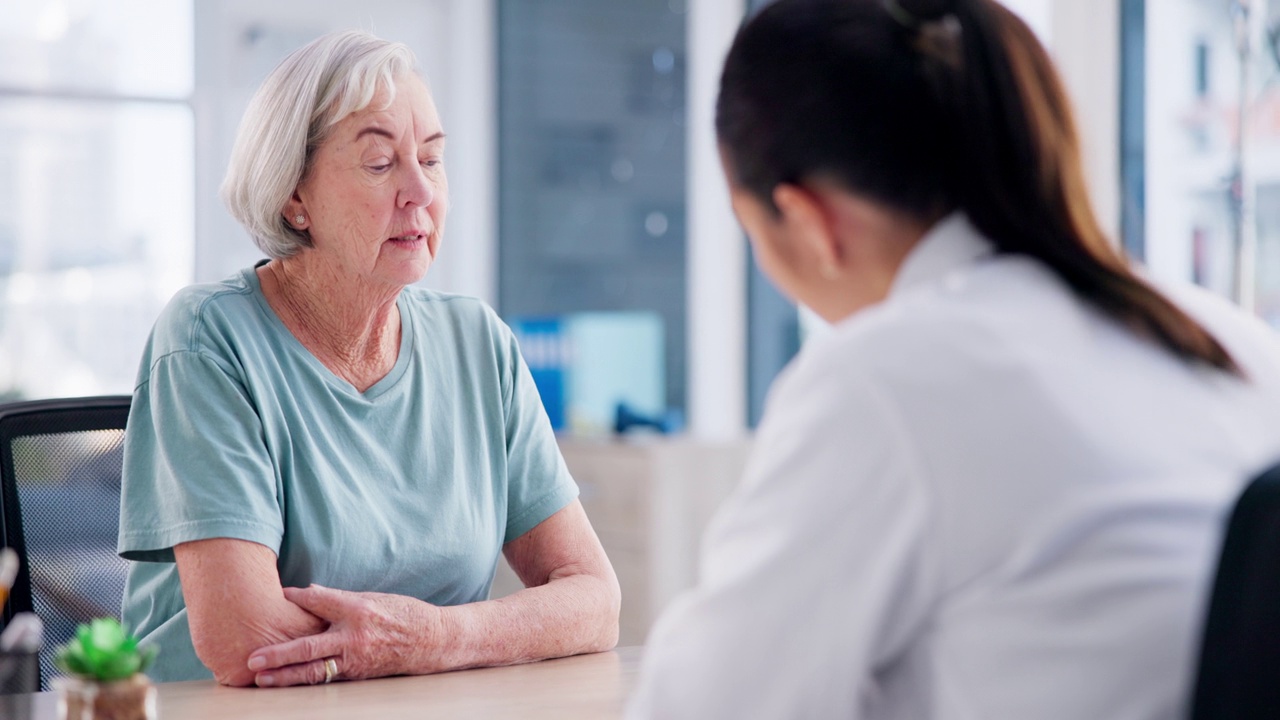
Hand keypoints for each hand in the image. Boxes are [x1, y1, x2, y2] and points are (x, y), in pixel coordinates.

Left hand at [246, 584, 445, 686]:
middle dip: (278, 653)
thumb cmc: (402, 614)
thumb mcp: (373, 597)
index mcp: (358, 609)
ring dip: (285, 675)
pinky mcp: (358, 674)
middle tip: (253, 658)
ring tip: (262, 678)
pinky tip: (287, 682)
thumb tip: (309, 591)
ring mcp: (356, 658)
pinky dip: (306, 680)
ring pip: (314, 670)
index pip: (319, 601)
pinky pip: (327, 678)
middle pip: (308, 645)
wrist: (431, 640)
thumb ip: (339, 598)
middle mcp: (354, 635)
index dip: (296, 597)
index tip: (277, 595)